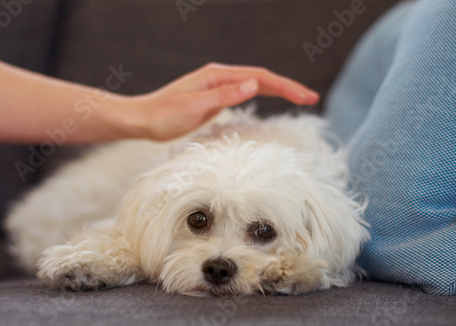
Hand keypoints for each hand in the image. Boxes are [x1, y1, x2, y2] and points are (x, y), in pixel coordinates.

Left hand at [132, 63, 319, 140]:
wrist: (143, 120)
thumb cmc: (164, 114)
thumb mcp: (195, 106)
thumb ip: (225, 96)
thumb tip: (255, 84)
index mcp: (218, 76)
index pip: (260, 77)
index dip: (285, 86)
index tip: (306, 96)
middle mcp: (220, 78)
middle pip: (262, 79)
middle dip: (288, 88)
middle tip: (311, 98)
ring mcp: (218, 87)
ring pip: (255, 85)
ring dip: (278, 91)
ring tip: (299, 98)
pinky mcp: (215, 98)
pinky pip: (245, 94)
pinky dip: (263, 96)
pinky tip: (270, 100)